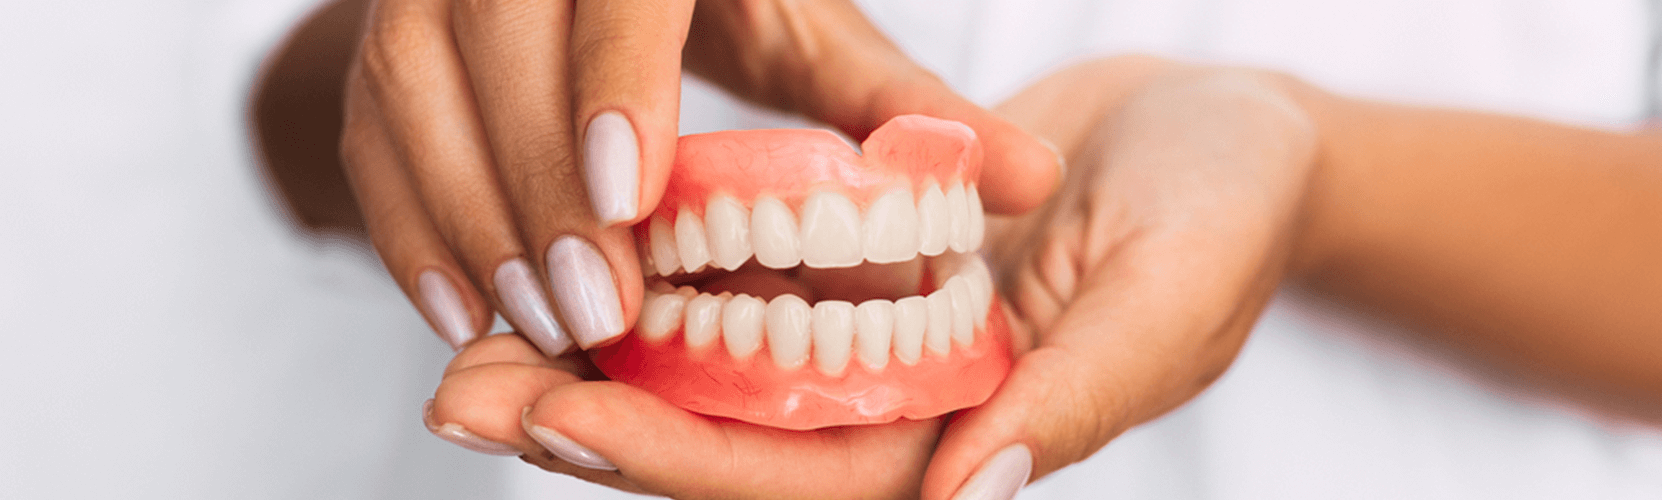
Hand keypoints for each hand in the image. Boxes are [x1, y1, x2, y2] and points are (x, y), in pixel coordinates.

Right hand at [335, 0, 1060, 354]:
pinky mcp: (383, 40)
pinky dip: (407, 224)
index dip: (611, 83)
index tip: (635, 202)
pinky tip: (464, 313)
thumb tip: (1030, 177)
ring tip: (539, 329)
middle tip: (594, 310)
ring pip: (412, 87)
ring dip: (468, 217)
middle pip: (494, 38)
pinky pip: (368, 129)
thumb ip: (900, 108)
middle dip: (538, 182)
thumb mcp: (814, 35)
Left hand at [422, 55, 1322, 498]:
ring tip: (464, 353)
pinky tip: (560, 265)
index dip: (685, 459)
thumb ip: (1082, 391)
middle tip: (458, 400)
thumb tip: (970, 486)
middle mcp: (913, 413)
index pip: (811, 480)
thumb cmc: (1228, 205)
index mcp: (981, 438)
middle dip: (596, 430)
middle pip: (730, 448)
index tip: (564, 421)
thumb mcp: (1170, 288)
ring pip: (714, 382)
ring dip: (593, 372)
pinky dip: (652, 289)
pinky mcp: (860, 278)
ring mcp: (880, 348)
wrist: (1231, 130)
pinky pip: (740, 297)